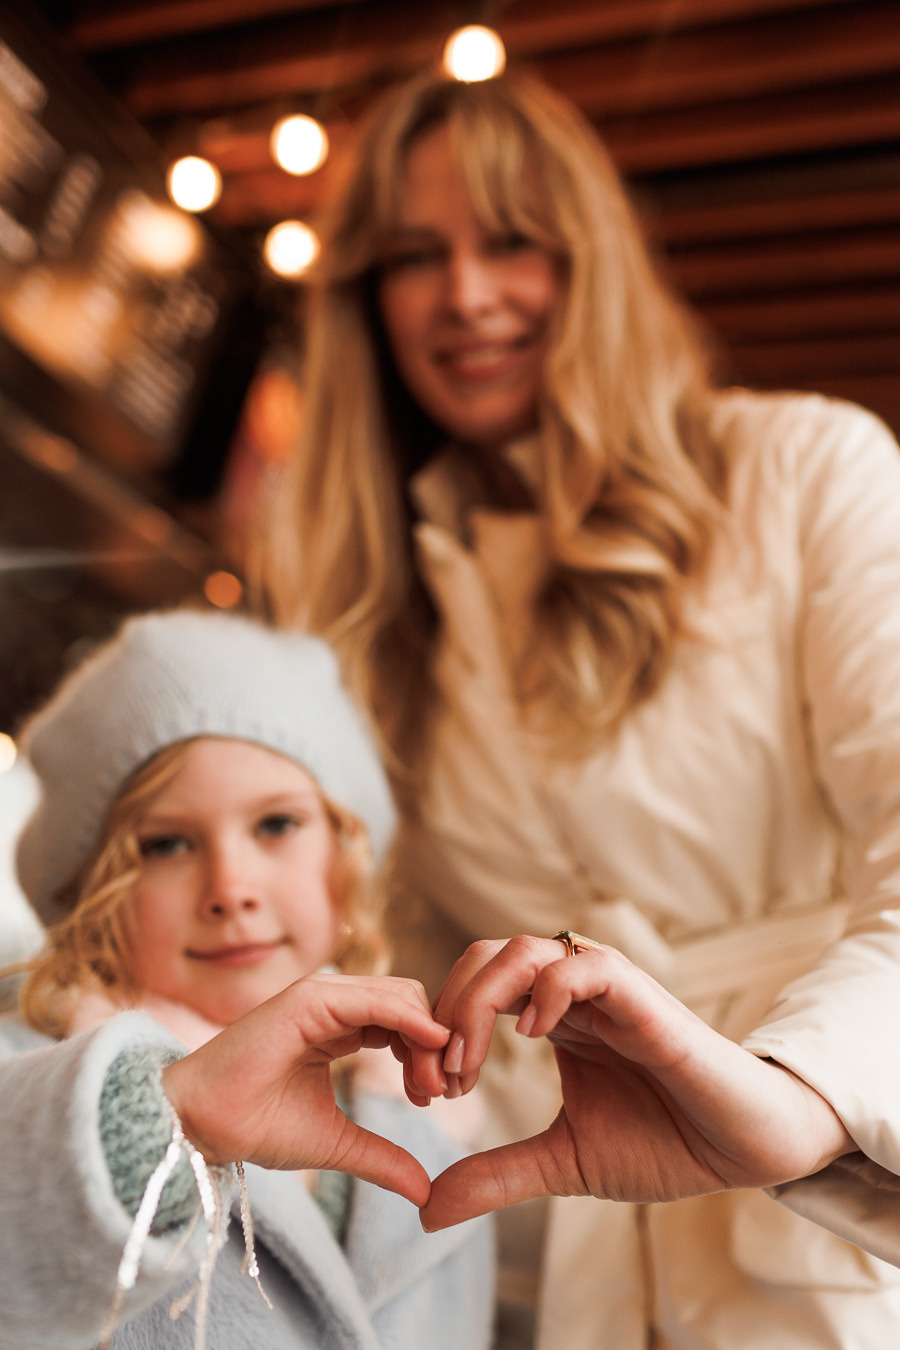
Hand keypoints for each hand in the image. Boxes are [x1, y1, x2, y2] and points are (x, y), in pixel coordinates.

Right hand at [162, 972, 449, 1206]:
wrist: (203, 1125)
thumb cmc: (256, 1126)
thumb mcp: (337, 1143)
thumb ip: (381, 1158)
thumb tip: (427, 1192)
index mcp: (341, 1025)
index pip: (406, 1020)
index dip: (430, 1053)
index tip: (438, 1097)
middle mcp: (336, 1002)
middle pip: (413, 1003)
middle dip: (435, 1045)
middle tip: (439, 1094)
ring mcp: (323, 995)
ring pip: (402, 996)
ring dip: (428, 1039)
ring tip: (426, 1089)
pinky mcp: (310, 998)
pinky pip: (377, 1000)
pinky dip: (411, 1020)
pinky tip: (428, 1047)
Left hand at [413, 936, 853, 1229]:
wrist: (741, 1150)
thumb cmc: (664, 1144)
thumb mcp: (564, 1161)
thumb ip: (499, 1174)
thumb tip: (426, 1211)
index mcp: (551, 1018)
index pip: (473, 986)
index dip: (438, 1030)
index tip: (429, 1093)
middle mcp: (572, 993)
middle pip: (485, 957)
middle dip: (447, 1009)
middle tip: (441, 1080)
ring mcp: (606, 990)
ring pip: (523, 951)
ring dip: (480, 1002)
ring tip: (471, 1065)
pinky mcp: (643, 998)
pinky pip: (586, 964)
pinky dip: (547, 990)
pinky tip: (533, 1037)